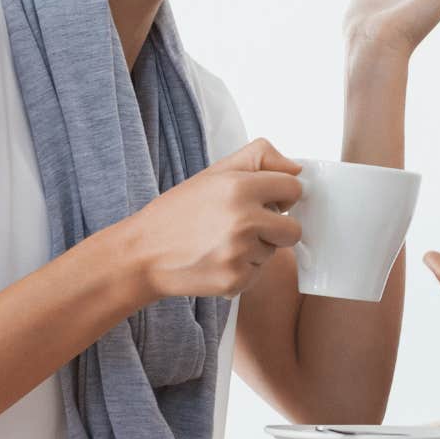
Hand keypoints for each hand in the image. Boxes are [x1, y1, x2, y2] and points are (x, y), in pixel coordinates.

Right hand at [119, 138, 304, 300]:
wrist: (142, 254)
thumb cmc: (179, 212)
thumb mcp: (215, 172)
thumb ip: (260, 158)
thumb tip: (297, 168)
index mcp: (240, 187)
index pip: (294, 188)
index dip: (282, 195)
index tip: (267, 200)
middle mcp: (243, 220)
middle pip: (294, 229)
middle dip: (276, 228)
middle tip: (246, 226)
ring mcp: (240, 253)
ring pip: (274, 252)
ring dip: (256, 249)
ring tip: (222, 242)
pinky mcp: (235, 281)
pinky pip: (258, 274)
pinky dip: (242, 270)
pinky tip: (216, 261)